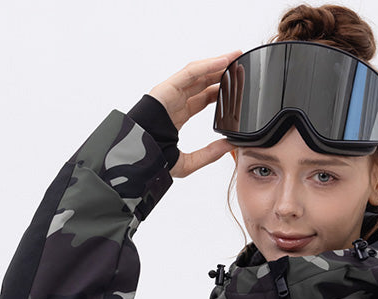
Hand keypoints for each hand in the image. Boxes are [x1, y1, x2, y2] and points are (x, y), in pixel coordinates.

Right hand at [148, 52, 241, 178]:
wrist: (136, 158)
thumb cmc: (153, 160)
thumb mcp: (187, 163)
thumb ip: (208, 154)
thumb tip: (229, 147)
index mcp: (179, 115)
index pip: (204, 98)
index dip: (221, 91)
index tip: (238, 88)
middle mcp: (175, 101)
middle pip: (203, 82)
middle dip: (222, 73)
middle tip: (240, 67)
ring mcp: (170, 93)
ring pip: (198, 73)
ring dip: (218, 64)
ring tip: (236, 57)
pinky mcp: (166, 88)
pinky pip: (189, 73)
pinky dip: (207, 66)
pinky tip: (223, 62)